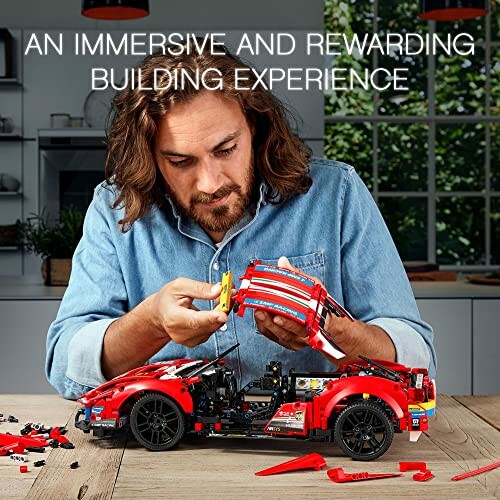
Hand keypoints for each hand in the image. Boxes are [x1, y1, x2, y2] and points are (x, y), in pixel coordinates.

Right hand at [149, 278, 227, 347]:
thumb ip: (199, 288)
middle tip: (229, 293)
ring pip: (213, 328)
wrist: (160, 313)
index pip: (194, 321)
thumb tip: (218, 290)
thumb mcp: (179, 286)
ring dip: (221, 313)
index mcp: (173, 318)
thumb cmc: (167, 299)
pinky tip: (215, 310)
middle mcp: (180, 333)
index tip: (223, 314)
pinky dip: (217, 319)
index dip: (210, 318)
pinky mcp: (195, 341)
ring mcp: (188, 340)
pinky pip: (212, 330)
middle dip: (222, 309)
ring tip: (220, 299)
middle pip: (208, 325)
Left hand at [253, 256, 395, 362]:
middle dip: (272, 322)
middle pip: (287, 333)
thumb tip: (283, 262)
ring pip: (279, 337)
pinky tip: (259, 318)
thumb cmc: (321, 305)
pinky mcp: (288, 342)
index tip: (277, 315)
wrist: (329, 324)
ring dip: (266, 325)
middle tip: (261, 310)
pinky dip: (265, 328)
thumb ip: (297, 275)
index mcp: (315, 323)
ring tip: (258, 312)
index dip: (288, 323)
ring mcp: (297, 341)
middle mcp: (306, 335)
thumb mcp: (313, 287)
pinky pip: (274, 338)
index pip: (301, 326)